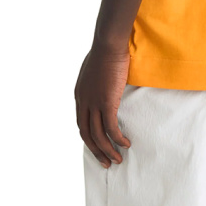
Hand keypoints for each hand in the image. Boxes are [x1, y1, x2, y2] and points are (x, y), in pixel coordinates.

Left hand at [75, 42, 131, 167]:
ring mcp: (94, 103)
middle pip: (86, 134)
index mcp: (79, 95)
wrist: (108, 44)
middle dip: (96, 151)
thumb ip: (96, 82)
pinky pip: (111, 128)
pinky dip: (117, 139)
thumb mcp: (94, 70)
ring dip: (107, 150)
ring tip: (117, 159)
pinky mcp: (106, 102)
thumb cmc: (104, 51)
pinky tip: (125, 144)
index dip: (89, 137)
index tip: (98, 146)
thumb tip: (105, 85)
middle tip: (106, 161)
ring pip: (98, 135)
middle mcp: (83, 102)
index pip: (81, 123)